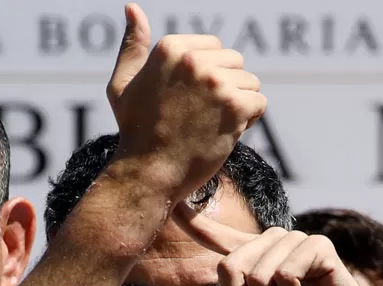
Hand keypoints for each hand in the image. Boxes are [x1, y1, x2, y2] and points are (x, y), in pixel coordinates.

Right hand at [106, 3, 265, 199]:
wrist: (149, 172)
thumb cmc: (135, 131)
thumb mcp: (123, 83)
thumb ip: (132, 45)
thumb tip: (132, 7)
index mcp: (170, 48)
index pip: (214, 47)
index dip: (210, 74)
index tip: (193, 99)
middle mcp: (193, 60)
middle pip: (235, 62)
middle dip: (227, 87)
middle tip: (204, 115)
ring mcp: (216, 82)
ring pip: (250, 83)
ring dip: (239, 104)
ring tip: (214, 124)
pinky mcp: (234, 106)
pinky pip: (259, 103)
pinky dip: (250, 120)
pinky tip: (226, 132)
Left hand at [175, 204, 382, 285]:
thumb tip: (226, 266)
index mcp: (252, 255)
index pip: (215, 235)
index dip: (192, 221)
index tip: (172, 203)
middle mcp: (270, 241)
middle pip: (230, 267)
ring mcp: (294, 240)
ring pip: (258, 275)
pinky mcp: (317, 246)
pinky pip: (284, 275)